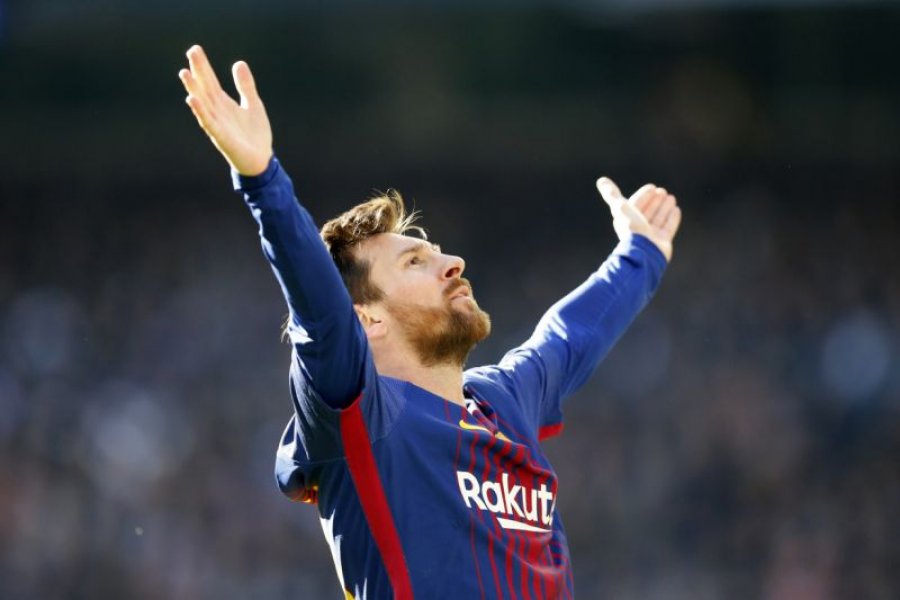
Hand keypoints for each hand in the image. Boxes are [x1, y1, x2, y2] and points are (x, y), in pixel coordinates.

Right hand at [178, 45, 272, 175]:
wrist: (261, 160)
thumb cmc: (255, 134)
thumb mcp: (253, 105)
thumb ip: (245, 86)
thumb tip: (238, 63)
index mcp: (224, 104)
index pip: (210, 81)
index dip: (203, 66)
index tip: (195, 49)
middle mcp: (217, 112)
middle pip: (205, 88)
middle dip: (198, 71)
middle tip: (191, 51)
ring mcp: (217, 124)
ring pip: (202, 104)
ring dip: (193, 89)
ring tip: (185, 72)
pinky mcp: (221, 137)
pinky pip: (208, 122)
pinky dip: (200, 111)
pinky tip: (192, 99)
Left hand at [596, 177, 681, 261]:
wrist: (644, 252)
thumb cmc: (631, 229)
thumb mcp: (620, 208)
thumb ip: (611, 194)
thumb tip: (601, 180)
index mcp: (627, 221)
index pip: (636, 205)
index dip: (643, 195)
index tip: (652, 187)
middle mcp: (638, 228)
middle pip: (647, 211)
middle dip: (655, 200)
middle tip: (663, 191)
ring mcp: (651, 236)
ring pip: (658, 218)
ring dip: (664, 207)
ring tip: (671, 197)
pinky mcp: (662, 242)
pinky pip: (668, 227)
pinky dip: (672, 218)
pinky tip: (676, 209)